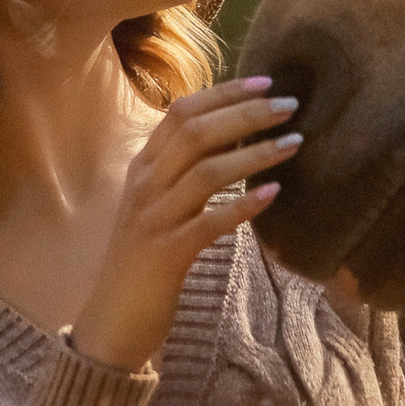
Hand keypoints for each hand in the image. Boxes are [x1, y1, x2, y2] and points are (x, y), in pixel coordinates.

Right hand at [68, 76, 299, 370]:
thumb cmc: (143, 262)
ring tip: (294, 144)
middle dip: (246, 113)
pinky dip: (244, 205)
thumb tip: (234, 135)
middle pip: (196, 132)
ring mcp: (154, 219)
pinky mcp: (167, 255)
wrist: (110, 323)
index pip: (181, 112)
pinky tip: (273, 194)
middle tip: (290, 105)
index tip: (266, 82)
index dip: (224, 93)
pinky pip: (210, 222)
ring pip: (206, 171)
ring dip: (254, 153)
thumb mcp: (157, 206)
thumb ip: (184, 172)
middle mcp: (145, 186)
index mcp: (143, 168)